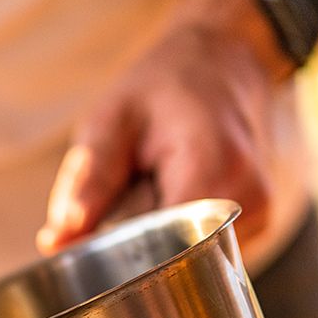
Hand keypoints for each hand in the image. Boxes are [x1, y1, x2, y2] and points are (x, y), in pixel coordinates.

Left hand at [38, 0, 288, 254]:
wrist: (226, 61)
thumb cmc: (167, 84)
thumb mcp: (113, 116)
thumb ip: (87, 180)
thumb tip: (59, 240)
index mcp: (215, 167)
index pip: (161, 245)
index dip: (115, 253)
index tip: (85, 241)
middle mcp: (247, 200)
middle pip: (170, 255)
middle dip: (129, 243)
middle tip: (116, 198)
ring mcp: (258, 217)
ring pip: (184, 256)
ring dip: (152, 236)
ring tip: (150, 187)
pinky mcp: (255, 225)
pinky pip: (198, 250)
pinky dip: (172, 233)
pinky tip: (169, 196)